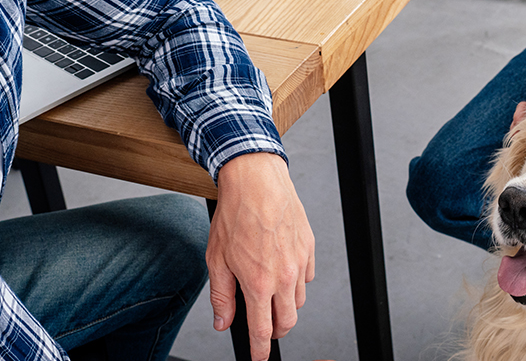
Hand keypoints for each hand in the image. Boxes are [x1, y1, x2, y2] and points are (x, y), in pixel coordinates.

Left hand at [207, 152, 314, 359]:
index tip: (259, 356)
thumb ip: (222, 296)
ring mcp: (299, 262)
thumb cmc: (236, 215)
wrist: (257, 181)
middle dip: (275, 331)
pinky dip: (295, 281)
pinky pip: (306, 277)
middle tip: (263, 327)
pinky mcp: (309, 248)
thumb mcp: (216, 259)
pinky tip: (280, 268)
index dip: (260, 350)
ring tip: (269, 292)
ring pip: (299, 300)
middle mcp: (284, 277)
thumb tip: (223, 321)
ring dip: (285, 305)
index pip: (263, 331)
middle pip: (287, 322)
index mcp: (259, 284)